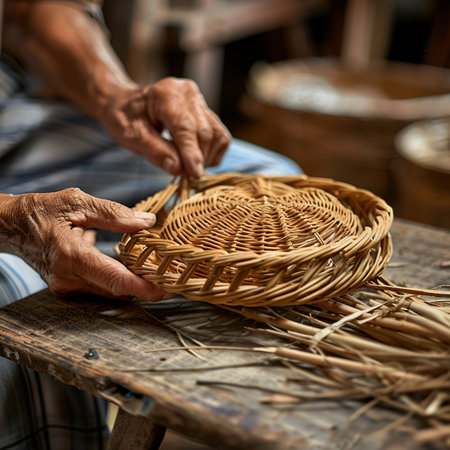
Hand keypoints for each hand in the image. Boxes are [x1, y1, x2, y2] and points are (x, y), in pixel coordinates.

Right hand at [0, 189, 166, 299]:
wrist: (9, 226)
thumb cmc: (39, 211)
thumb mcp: (76, 202)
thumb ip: (113, 213)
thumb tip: (147, 222)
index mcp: (70, 256)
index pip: (117, 280)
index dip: (146, 288)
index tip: (169, 289)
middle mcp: (67, 278)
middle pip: (117, 289)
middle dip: (146, 285)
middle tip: (171, 276)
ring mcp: (65, 286)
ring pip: (110, 290)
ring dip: (133, 282)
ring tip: (156, 268)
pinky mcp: (65, 287)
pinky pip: (99, 286)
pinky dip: (117, 277)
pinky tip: (129, 264)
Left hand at [101, 77, 230, 177]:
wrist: (126, 103)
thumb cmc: (124, 118)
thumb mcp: (131, 136)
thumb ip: (154, 151)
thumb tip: (178, 169)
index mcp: (166, 94)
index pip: (186, 128)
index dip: (192, 154)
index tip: (195, 175)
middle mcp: (188, 93)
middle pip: (205, 132)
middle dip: (199, 159)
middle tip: (186, 177)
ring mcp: (200, 101)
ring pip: (217, 135)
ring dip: (208, 157)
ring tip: (189, 168)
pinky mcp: (206, 112)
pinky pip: (220, 136)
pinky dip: (212, 153)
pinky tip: (196, 159)